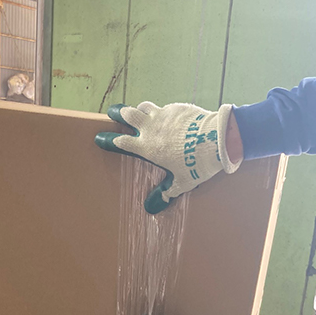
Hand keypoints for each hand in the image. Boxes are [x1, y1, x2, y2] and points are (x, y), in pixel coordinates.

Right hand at [95, 102, 241, 213]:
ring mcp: (164, 115)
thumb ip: (166, 192)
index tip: (100, 138)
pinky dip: (163, 112)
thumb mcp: (181, 183)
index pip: (121, 141)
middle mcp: (151, 128)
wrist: (215, 140)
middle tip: (113, 112)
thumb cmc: (196, 164)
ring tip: (138, 111)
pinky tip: (168, 116)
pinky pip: (165, 108)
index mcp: (147, 147)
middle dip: (118, 113)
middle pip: (128, 114)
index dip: (109, 140)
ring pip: (144, 106)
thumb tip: (152, 207)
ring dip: (139, 109)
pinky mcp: (177, 108)